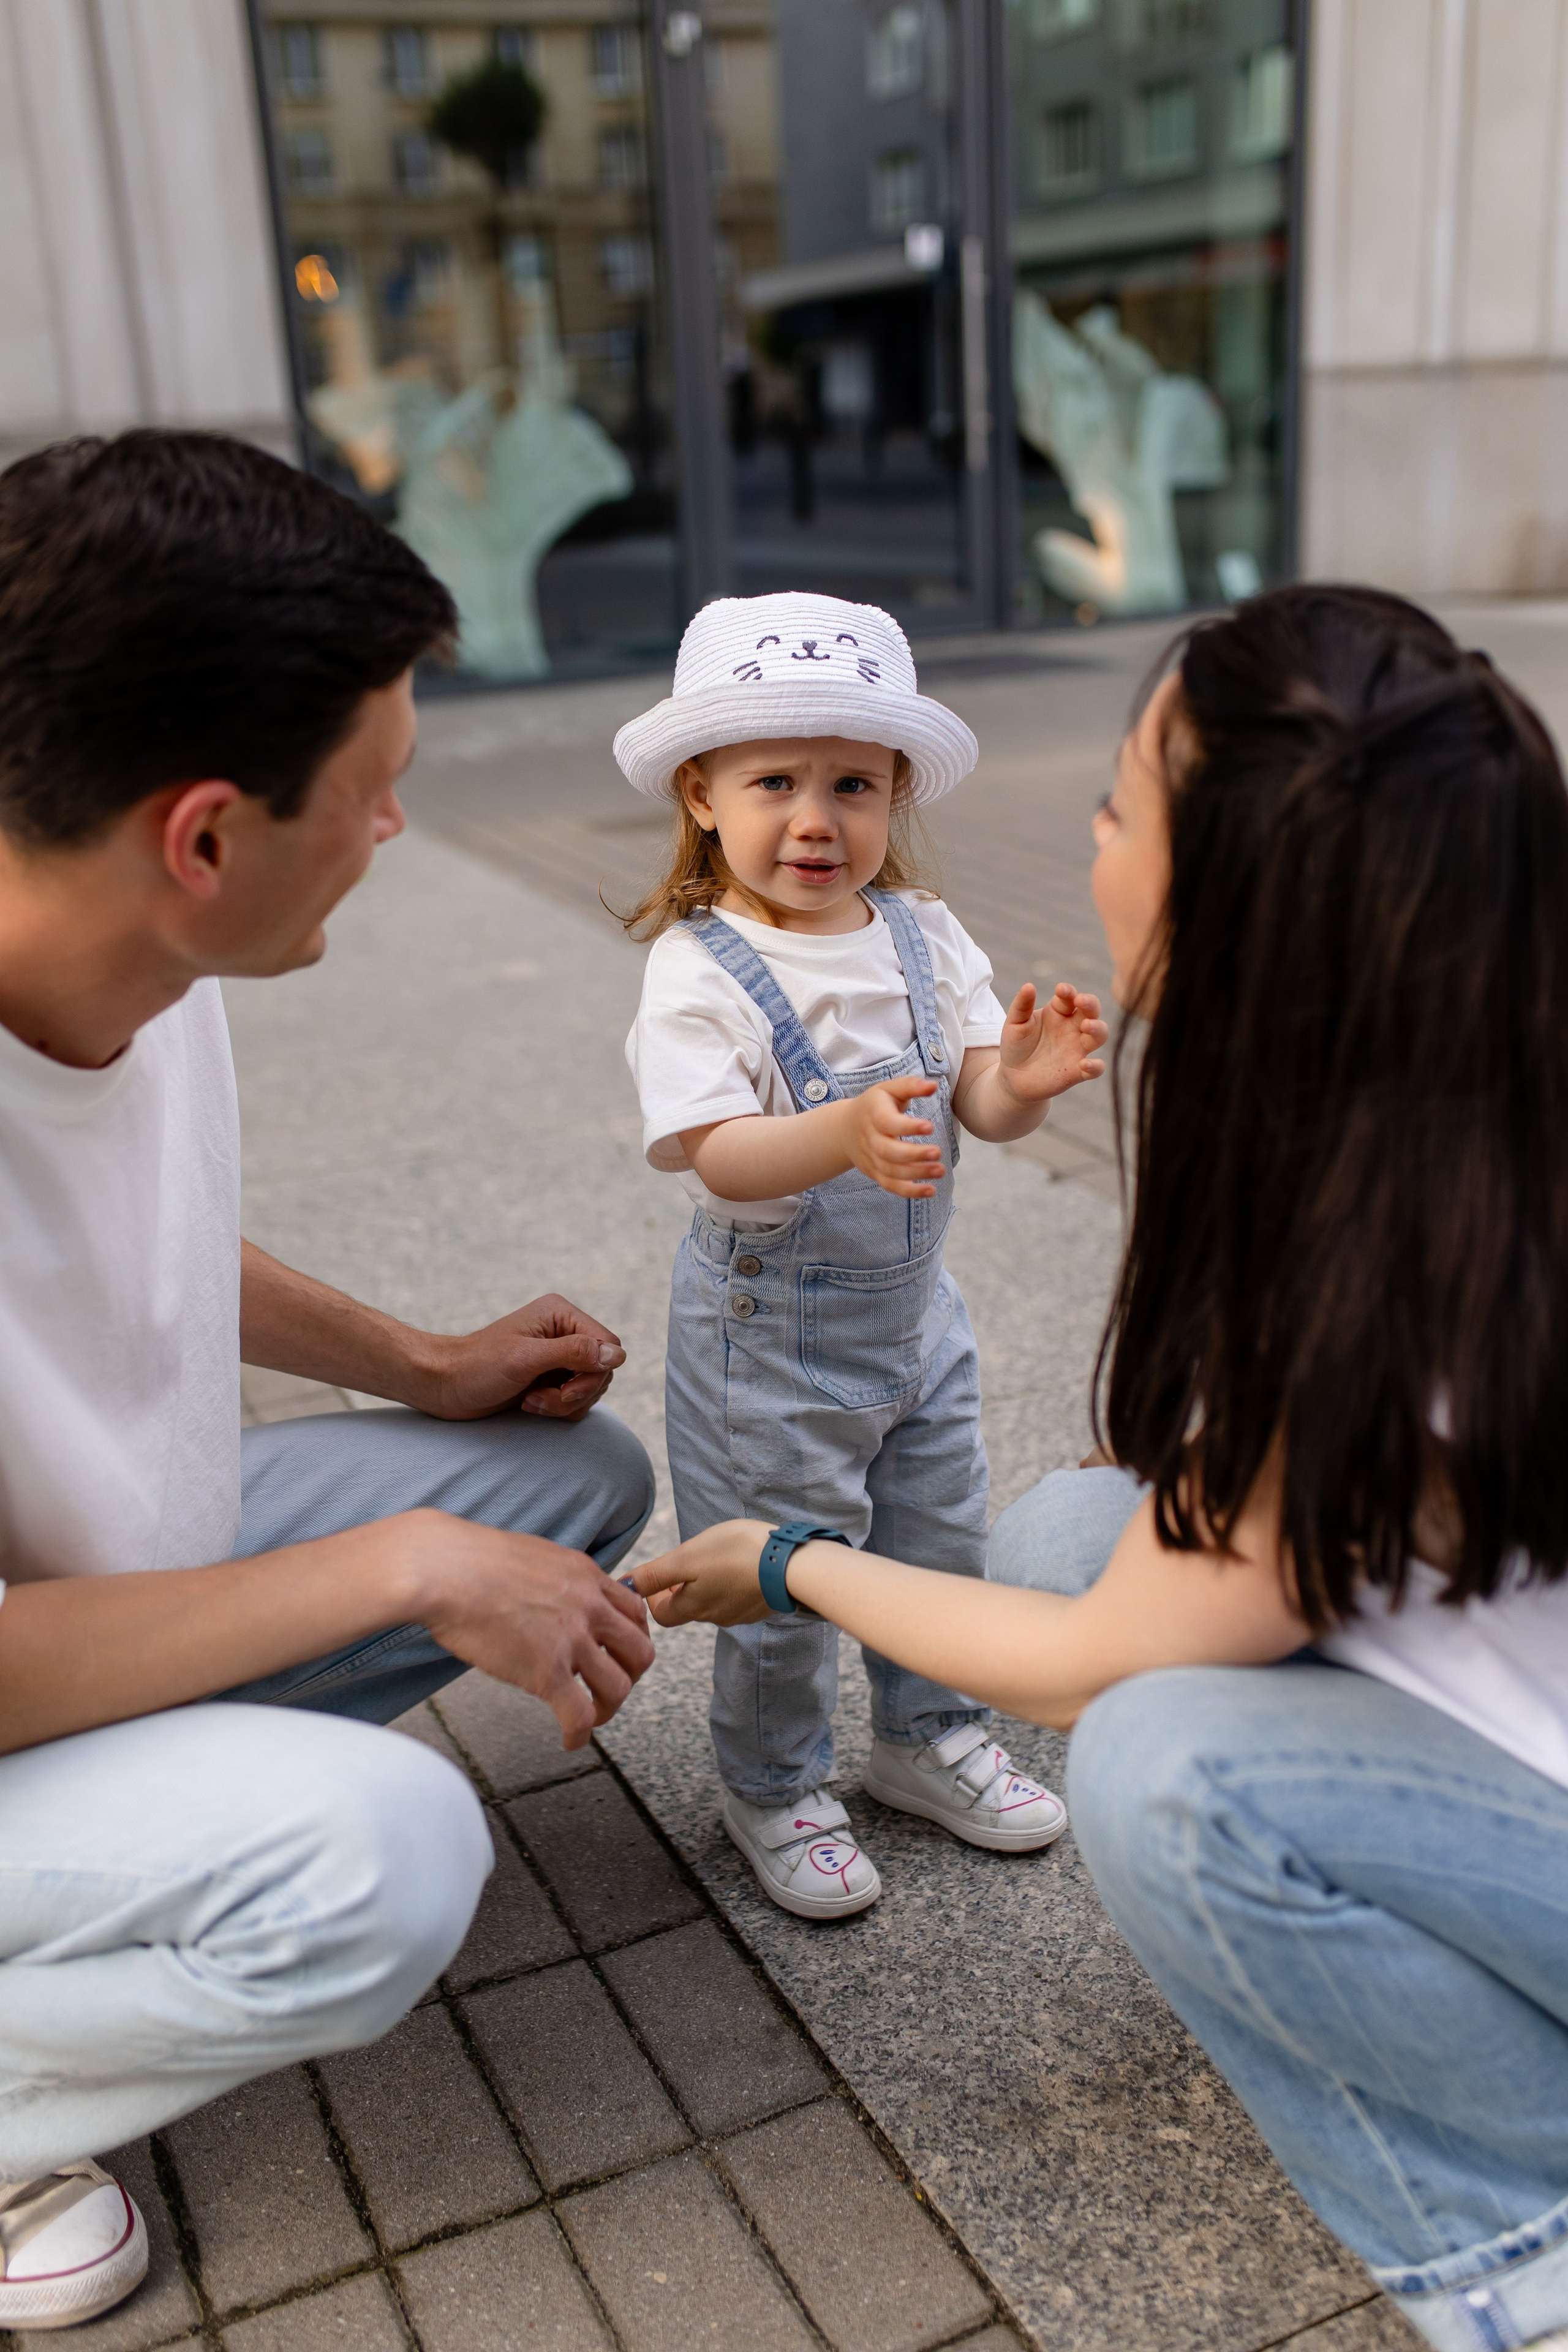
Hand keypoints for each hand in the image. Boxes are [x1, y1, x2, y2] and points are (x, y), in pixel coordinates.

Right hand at [410, 1514, 656, 1745]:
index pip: (634, 1612)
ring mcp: (570, 1639)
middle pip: (640, 1652)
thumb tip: (554, 1595)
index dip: (632, 1638)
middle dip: (629, 1675)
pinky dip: (579, 1734)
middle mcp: (588, 1607)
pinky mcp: (546, 1671)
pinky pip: (580, 1715)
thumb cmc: (471, 1560)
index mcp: (586, 1576)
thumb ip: (558, 1579)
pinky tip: (569, 1740)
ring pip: (618, 1687)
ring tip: (590, 1717)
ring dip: (608, 1708)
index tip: (618, 1653)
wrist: (444, 1568)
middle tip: (608, 1686)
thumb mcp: (535, 1555)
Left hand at [416, 1294, 625, 1421]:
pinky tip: (529, 1404)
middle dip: (575, 1393)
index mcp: (560, 1314)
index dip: (593, 1373)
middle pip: (602, 1370)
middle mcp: (564, 1332)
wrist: (446, 1386)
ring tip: (530, 1401)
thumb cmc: (478, 1367)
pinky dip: (557, 1409)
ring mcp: (559, 1356)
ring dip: (563, 1404)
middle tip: (541, 1398)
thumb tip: (617, 1355)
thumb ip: (574, 1353)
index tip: (563, 1388)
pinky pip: (577, 1399)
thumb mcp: (526, 1359)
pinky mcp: (551, 1378)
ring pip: (591, 1388)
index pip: (608, 1345)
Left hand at [629, 1519, 774, 1627]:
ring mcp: (741, 1613)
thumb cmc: (736, 1555)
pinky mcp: (760, 1603)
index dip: (652, 1597)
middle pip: (687, 1609)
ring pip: (712, 1602)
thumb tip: (623, 1587)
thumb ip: (655, 1574)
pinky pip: (736, 1597)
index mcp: (693, 1608)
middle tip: (683, 1564)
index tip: (656, 1578)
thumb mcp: (687, 1558)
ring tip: (713, 1558)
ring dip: (705, 1584)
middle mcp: (715, 1617)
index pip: (661, 1615)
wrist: (791, 1566)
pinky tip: (739, 1563)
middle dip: (679, 1589)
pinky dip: (730, 1583)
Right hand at [839, 1075, 945, 1199]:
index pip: (888, 1123)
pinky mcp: (875, 1173)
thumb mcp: (889, 1089)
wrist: (844, 1128)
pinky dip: (909, 1191)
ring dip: (916, 1173)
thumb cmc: (875, 1105)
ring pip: (891, 1171)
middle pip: (887, 1151)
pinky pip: (890, 1186)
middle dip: (913, 1154)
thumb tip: (933, 1086)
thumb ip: (911, 1086)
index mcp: (873, 1114)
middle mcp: (870, 1139)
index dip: (907, 1127)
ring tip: (940, 1170)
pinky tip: (930, 1190)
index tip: (929, 1127)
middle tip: (937, 1153)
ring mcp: (871, 1159)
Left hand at [996, 983, 1107, 1106]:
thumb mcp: (1014, 1024)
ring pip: (1100, 1035)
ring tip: (1087, 1026)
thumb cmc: (1016, 1046)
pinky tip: (1084, 1065)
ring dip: (1098, 1029)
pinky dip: (1095, 1066)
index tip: (1061, 989)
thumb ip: (1021, 1006)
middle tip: (1081, 1001)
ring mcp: (1078, 1049)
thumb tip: (1028, 985)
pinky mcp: (1078, 1072)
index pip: (1069, 997)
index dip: (1068, 992)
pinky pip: (1096, 1068)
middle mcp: (1073, 1028)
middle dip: (1090, 1003)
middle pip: (1092, 1011)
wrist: (1013, 1078)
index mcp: (1058, 1012)